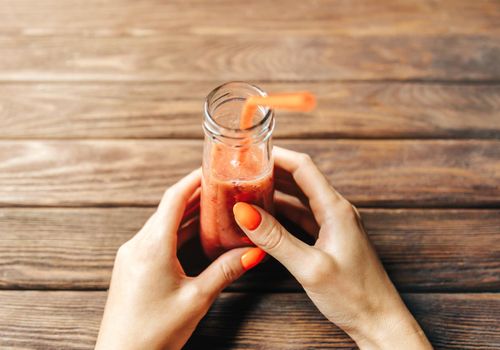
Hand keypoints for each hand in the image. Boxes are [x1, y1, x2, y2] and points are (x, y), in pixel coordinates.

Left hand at [95, 169, 264, 349]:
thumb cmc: (153, 333)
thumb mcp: (196, 299)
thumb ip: (226, 270)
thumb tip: (254, 251)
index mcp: (152, 246)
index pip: (174, 198)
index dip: (194, 180)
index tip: (212, 168)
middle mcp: (138, 245)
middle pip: (170, 208)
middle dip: (198, 196)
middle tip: (224, 187)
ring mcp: (133, 255)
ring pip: (165, 224)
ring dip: (190, 215)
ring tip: (217, 208)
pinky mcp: (133, 267)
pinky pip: (158, 239)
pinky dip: (180, 232)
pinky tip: (199, 235)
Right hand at [232, 147, 431, 349]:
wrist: (379, 320)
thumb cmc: (354, 295)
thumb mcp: (309, 266)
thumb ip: (276, 238)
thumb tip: (244, 212)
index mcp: (336, 209)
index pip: (303, 167)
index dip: (277, 156)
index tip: (251, 153)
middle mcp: (336, 210)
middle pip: (300, 178)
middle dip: (271, 171)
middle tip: (243, 171)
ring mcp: (333, 224)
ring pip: (299, 198)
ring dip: (275, 192)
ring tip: (247, 191)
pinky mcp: (329, 239)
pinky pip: (302, 217)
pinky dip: (282, 213)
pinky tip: (264, 217)